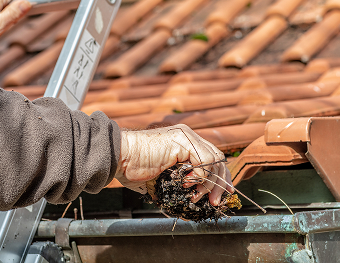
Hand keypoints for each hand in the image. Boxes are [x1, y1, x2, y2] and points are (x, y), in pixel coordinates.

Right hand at [116, 124, 233, 205]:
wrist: (119, 157)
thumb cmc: (133, 169)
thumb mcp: (162, 178)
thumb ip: (178, 184)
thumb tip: (191, 202)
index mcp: (184, 143)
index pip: (212, 158)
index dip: (218, 177)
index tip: (220, 195)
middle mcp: (188, 137)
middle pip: (218, 158)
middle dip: (220, 182)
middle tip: (215, 201)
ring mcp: (186, 136)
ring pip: (215, 160)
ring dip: (209, 183)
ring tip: (196, 196)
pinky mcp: (182, 140)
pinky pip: (205, 160)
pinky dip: (200, 176)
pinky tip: (187, 183)